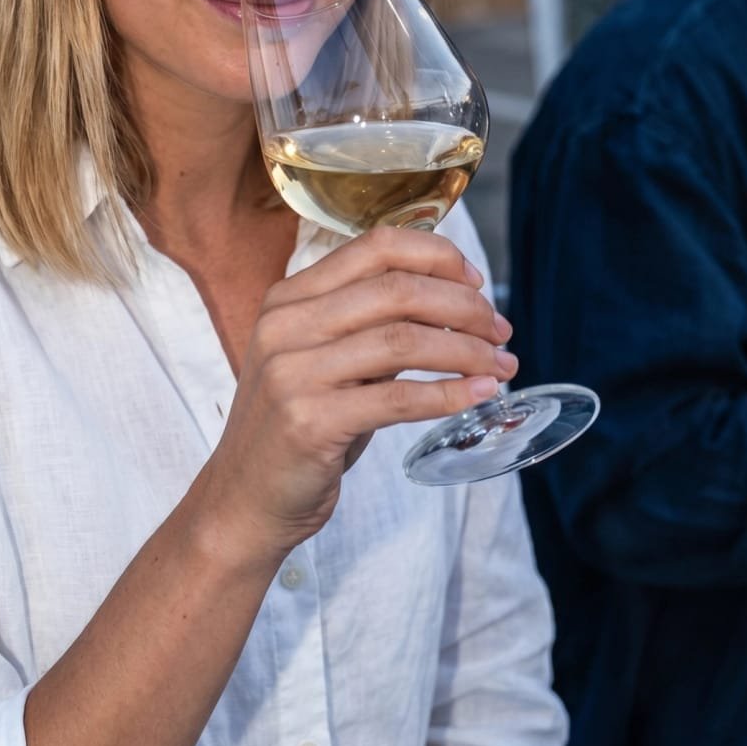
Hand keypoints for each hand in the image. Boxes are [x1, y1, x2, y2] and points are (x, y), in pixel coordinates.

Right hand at [198, 228, 515, 562]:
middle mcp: (285, 325)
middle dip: (464, 306)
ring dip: (467, 350)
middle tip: (500, 330)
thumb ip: (373, 328)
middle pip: (396, 289)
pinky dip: (450, 394)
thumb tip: (457, 304)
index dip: (436, 256)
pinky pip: (398, 398)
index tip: (476, 282)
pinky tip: (480, 395)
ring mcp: (293, 372)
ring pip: (403, 339)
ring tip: (502, 364)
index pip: (375, 246)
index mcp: (289, 298)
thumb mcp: (326, 362)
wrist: (244, 499)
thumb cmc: (300, 427)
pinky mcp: (309, 422)